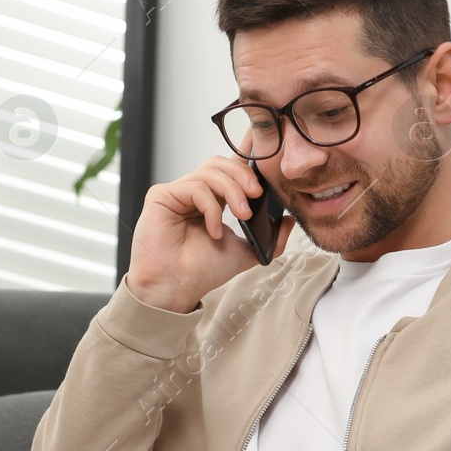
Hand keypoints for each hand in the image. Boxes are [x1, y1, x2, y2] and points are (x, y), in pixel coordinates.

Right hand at [125, 155, 294, 313]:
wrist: (176, 288)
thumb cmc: (202, 271)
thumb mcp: (246, 252)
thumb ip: (269, 238)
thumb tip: (289, 220)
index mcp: (212, 200)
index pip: (230, 169)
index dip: (248, 161)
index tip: (267, 170)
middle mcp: (194, 192)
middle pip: (222, 164)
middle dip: (244, 175)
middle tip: (257, 195)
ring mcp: (178, 192)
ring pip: (211, 171)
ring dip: (233, 190)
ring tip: (242, 215)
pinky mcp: (162, 196)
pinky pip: (195, 187)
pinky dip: (211, 208)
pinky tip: (214, 230)